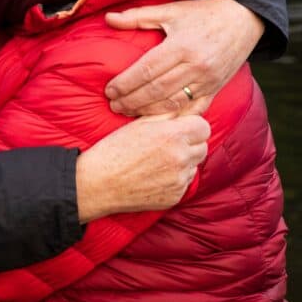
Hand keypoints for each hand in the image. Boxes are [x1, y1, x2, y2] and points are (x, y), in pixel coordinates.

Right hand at [75, 114, 209, 222]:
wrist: (98, 184)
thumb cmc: (114, 150)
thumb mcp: (139, 124)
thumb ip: (167, 112)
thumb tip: (187, 105)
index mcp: (172, 136)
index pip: (203, 126)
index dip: (192, 126)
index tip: (180, 128)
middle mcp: (181, 158)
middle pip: (202, 146)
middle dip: (190, 143)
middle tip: (168, 144)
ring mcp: (179, 180)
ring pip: (194, 165)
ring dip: (183, 162)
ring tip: (157, 161)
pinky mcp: (175, 196)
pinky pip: (183, 183)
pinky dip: (174, 179)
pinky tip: (154, 175)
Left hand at [103, 0, 263, 115]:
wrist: (245, 19)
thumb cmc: (204, 13)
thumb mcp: (171, 10)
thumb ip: (138, 16)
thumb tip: (108, 18)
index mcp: (182, 45)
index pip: (147, 70)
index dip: (125, 83)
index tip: (109, 90)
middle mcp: (196, 66)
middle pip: (157, 90)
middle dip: (131, 101)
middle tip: (113, 105)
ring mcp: (208, 81)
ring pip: (173, 104)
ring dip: (147, 112)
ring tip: (127, 113)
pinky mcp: (216, 90)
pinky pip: (193, 111)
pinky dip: (174, 118)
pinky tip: (156, 122)